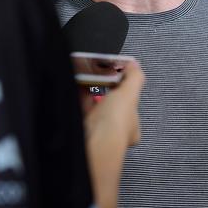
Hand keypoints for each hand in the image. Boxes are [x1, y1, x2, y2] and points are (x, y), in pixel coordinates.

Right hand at [83, 60, 144, 207]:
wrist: (92, 142)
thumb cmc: (115, 125)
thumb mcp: (130, 94)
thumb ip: (134, 77)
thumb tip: (135, 65)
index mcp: (131, 126)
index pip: (129, 105)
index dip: (122, 89)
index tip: (114, 75)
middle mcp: (113, 132)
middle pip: (107, 106)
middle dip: (100, 90)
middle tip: (95, 76)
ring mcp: (95, 132)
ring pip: (90, 110)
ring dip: (85, 94)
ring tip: (82, 78)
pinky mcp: (79, 131)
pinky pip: (76, 111)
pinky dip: (74, 100)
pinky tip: (71, 91)